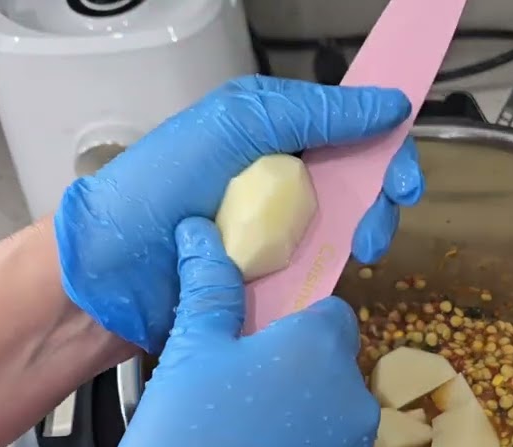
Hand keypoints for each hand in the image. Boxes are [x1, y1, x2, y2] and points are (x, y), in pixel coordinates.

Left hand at [55, 75, 424, 353]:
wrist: (108, 272)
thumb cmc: (158, 187)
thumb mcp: (237, 126)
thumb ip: (313, 112)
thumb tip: (391, 104)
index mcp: (275, 131)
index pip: (352, 129)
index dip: (389, 148)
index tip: (404, 177)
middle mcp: (283, 177)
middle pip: (362, 182)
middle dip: (383, 200)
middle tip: (380, 223)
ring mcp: (280, 228)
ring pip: (351, 229)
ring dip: (366, 236)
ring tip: (359, 252)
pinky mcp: (274, 276)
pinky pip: (323, 273)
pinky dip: (337, 274)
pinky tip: (335, 278)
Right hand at [68, 217, 377, 446]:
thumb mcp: (187, 359)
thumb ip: (208, 293)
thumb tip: (204, 236)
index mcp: (320, 352)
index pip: (326, 312)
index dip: (286, 323)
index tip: (248, 341)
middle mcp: (353, 402)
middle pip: (327, 369)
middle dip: (286, 376)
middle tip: (225, 400)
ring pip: (326, 422)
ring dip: (292, 425)